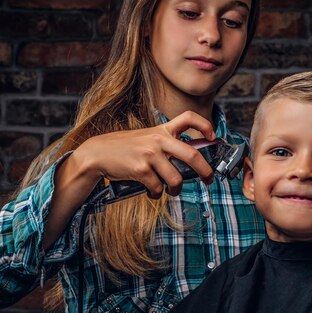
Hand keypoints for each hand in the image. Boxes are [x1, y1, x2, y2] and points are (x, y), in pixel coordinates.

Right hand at [72, 111, 216, 197]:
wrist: (98, 154)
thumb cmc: (124, 149)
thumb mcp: (146, 139)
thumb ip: (165, 145)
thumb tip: (186, 163)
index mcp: (161, 130)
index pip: (188, 118)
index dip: (205, 125)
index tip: (213, 136)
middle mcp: (158, 140)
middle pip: (193, 155)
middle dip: (205, 171)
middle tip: (208, 179)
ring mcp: (150, 155)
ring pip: (176, 179)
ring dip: (176, 190)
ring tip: (171, 191)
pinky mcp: (141, 170)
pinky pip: (157, 188)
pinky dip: (155, 194)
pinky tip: (150, 191)